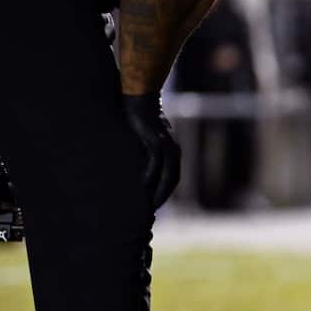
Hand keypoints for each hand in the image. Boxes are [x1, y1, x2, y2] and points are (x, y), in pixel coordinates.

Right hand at [122, 93, 181, 209]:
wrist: (140, 99)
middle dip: (163, 195)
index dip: (165, 192)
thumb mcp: (145, 140)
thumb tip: (137, 173)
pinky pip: (156, 160)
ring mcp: (166, 144)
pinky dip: (151, 173)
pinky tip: (143, 184)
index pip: (172, 178)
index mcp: (172, 151)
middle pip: (172, 178)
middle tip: (153, 210)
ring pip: (166, 172)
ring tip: (149, 203)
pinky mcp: (155, 139)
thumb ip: (146, 154)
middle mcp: (173, 149)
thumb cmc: (139, 120)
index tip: (156, 206)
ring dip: (159, 189)